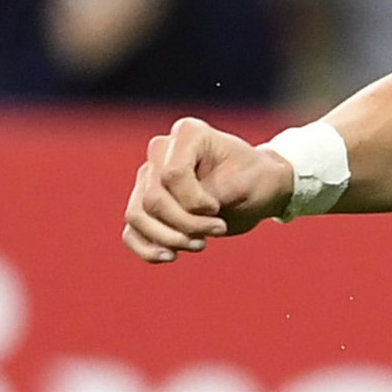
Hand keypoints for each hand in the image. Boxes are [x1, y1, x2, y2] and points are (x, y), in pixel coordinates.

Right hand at [122, 118, 293, 262]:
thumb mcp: (247, 183)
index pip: (173, 175)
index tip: (218, 207)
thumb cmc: (257, 179)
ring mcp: (148, 178)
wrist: (260, 189)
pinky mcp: (146, 204)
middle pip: (154, 199)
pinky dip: (146, 247)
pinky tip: (169, 257)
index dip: (195, 201)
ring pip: (137, 215)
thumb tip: (184, 212)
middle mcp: (161, 152)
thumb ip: (212, 193)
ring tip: (201, 245)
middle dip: (187, 224)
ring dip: (168, 238)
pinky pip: (132, 230)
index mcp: (188, 134)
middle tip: (219, 229)